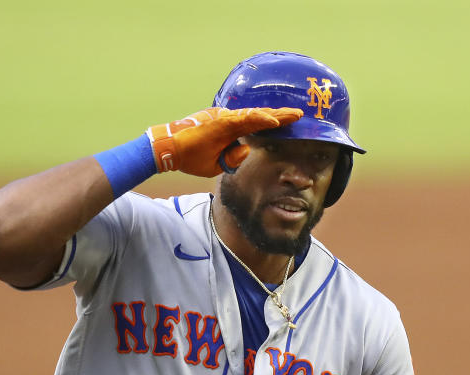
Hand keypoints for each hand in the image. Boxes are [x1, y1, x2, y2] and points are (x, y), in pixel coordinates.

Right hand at [146, 107, 302, 176]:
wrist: (169, 151)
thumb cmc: (190, 157)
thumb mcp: (217, 164)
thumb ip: (233, 158)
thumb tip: (246, 152)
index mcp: (230, 129)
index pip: (257, 124)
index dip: (274, 123)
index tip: (292, 124)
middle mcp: (229, 119)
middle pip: (260, 116)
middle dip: (281, 116)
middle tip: (300, 114)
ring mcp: (225, 118)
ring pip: (255, 115)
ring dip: (276, 115)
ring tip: (294, 115)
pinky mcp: (220, 121)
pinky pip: (244, 119)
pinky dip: (260, 119)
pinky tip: (274, 120)